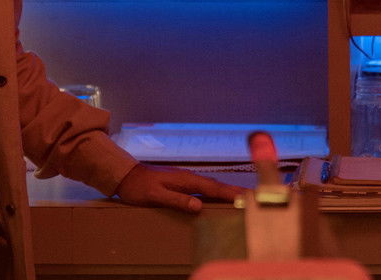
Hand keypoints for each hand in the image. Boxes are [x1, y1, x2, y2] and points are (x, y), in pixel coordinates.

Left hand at [113, 163, 242, 212]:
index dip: (230, 193)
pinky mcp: (183, 183)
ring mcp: (187, 179)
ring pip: (212, 186)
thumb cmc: (140, 187)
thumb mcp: (156, 196)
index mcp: (186, 180)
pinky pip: (204, 188)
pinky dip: (216, 192)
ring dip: (227, 191)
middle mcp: (190, 178)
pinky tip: (219, 196)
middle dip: (235, 191)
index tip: (246, 197)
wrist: (127, 176)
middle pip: (216, 186)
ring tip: (243, 197)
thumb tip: (199, 206)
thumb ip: (177, 200)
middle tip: (253, 197)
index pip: (213, 188)